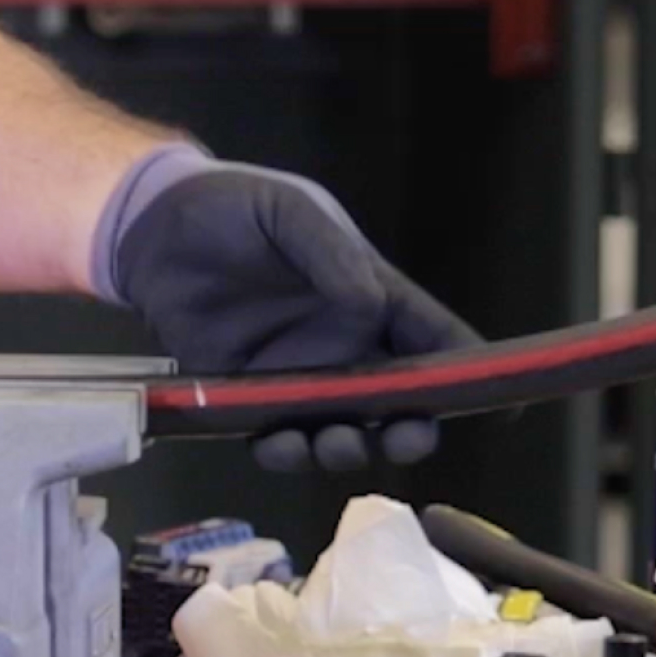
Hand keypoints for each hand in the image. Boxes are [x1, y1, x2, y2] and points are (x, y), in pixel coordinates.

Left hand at [105, 149, 477, 473]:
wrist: (149, 225)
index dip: (473, 372)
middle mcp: (341, 345)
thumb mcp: (292, 214)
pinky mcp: (244, 394)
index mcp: (370, 297)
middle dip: (412, 428)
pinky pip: (275, 435)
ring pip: (341, 430)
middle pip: (397, 403)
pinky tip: (282, 445)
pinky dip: (284, 450)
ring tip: (339, 442)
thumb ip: (332, 258)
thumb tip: (367, 308)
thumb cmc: (231, 206)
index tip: (506, 405)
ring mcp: (294, 375)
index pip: (434, 339)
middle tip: (408, 436)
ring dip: (350, 447)